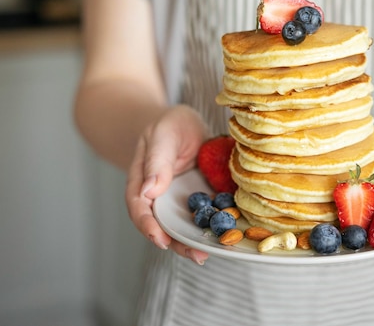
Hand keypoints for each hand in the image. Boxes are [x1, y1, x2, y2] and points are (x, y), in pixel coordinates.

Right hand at [125, 105, 209, 264]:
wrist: (186, 124)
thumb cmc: (169, 126)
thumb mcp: (163, 135)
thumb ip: (157, 161)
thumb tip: (149, 191)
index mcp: (142, 183)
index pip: (139, 209)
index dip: (148, 226)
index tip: (160, 239)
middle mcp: (160, 199)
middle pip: (163, 227)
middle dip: (179, 244)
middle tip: (196, 255)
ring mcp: (181, 202)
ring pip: (186, 227)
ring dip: (198, 241)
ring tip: (214, 252)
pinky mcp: (202, 200)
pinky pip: (208, 216)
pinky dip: (217, 226)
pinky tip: (230, 234)